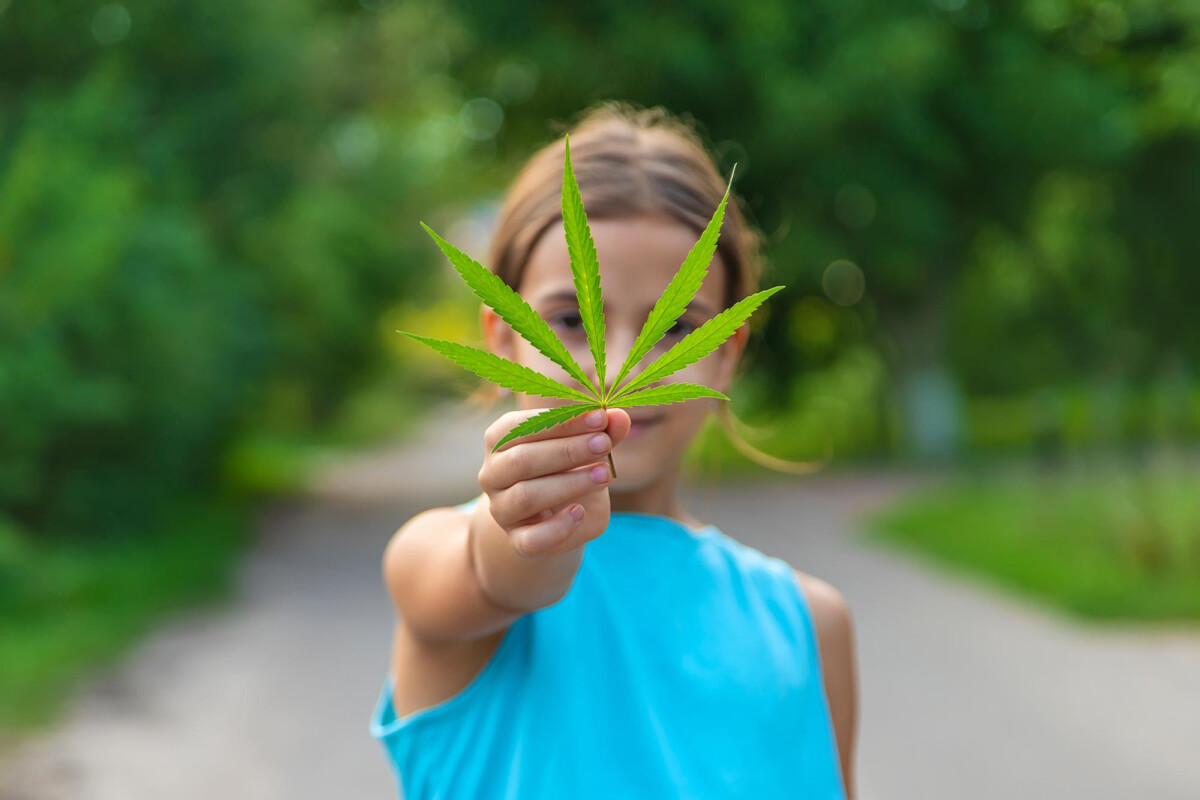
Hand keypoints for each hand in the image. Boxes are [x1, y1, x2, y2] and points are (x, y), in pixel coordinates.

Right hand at [478, 407, 631, 557]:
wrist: (561, 519)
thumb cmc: (570, 470)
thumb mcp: (588, 449)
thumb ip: (603, 433)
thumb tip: (619, 417)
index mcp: (502, 440)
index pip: (524, 426)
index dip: (562, 421)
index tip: (600, 417)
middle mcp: (493, 474)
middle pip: (522, 460)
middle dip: (567, 450)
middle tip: (604, 443)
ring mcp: (502, 510)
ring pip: (526, 496)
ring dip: (569, 484)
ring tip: (605, 474)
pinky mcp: (518, 541)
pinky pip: (531, 539)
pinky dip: (558, 527)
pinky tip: (581, 512)